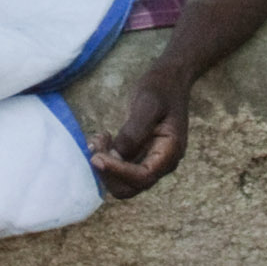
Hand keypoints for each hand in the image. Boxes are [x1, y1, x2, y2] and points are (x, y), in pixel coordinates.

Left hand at [90, 62, 194, 197]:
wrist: (171, 78)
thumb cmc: (161, 87)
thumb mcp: (147, 104)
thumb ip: (133, 131)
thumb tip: (115, 156)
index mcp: (170, 152)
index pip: (142, 177)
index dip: (117, 172)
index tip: (96, 157)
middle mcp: (162, 163)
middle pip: (130, 187)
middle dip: (108, 172)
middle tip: (95, 147)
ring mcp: (151, 160)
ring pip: (122, 180)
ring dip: (105, 165)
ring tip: (97, 139)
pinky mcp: (140, 155)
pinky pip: (121, 167)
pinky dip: (107, 158)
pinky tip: (101, 138)